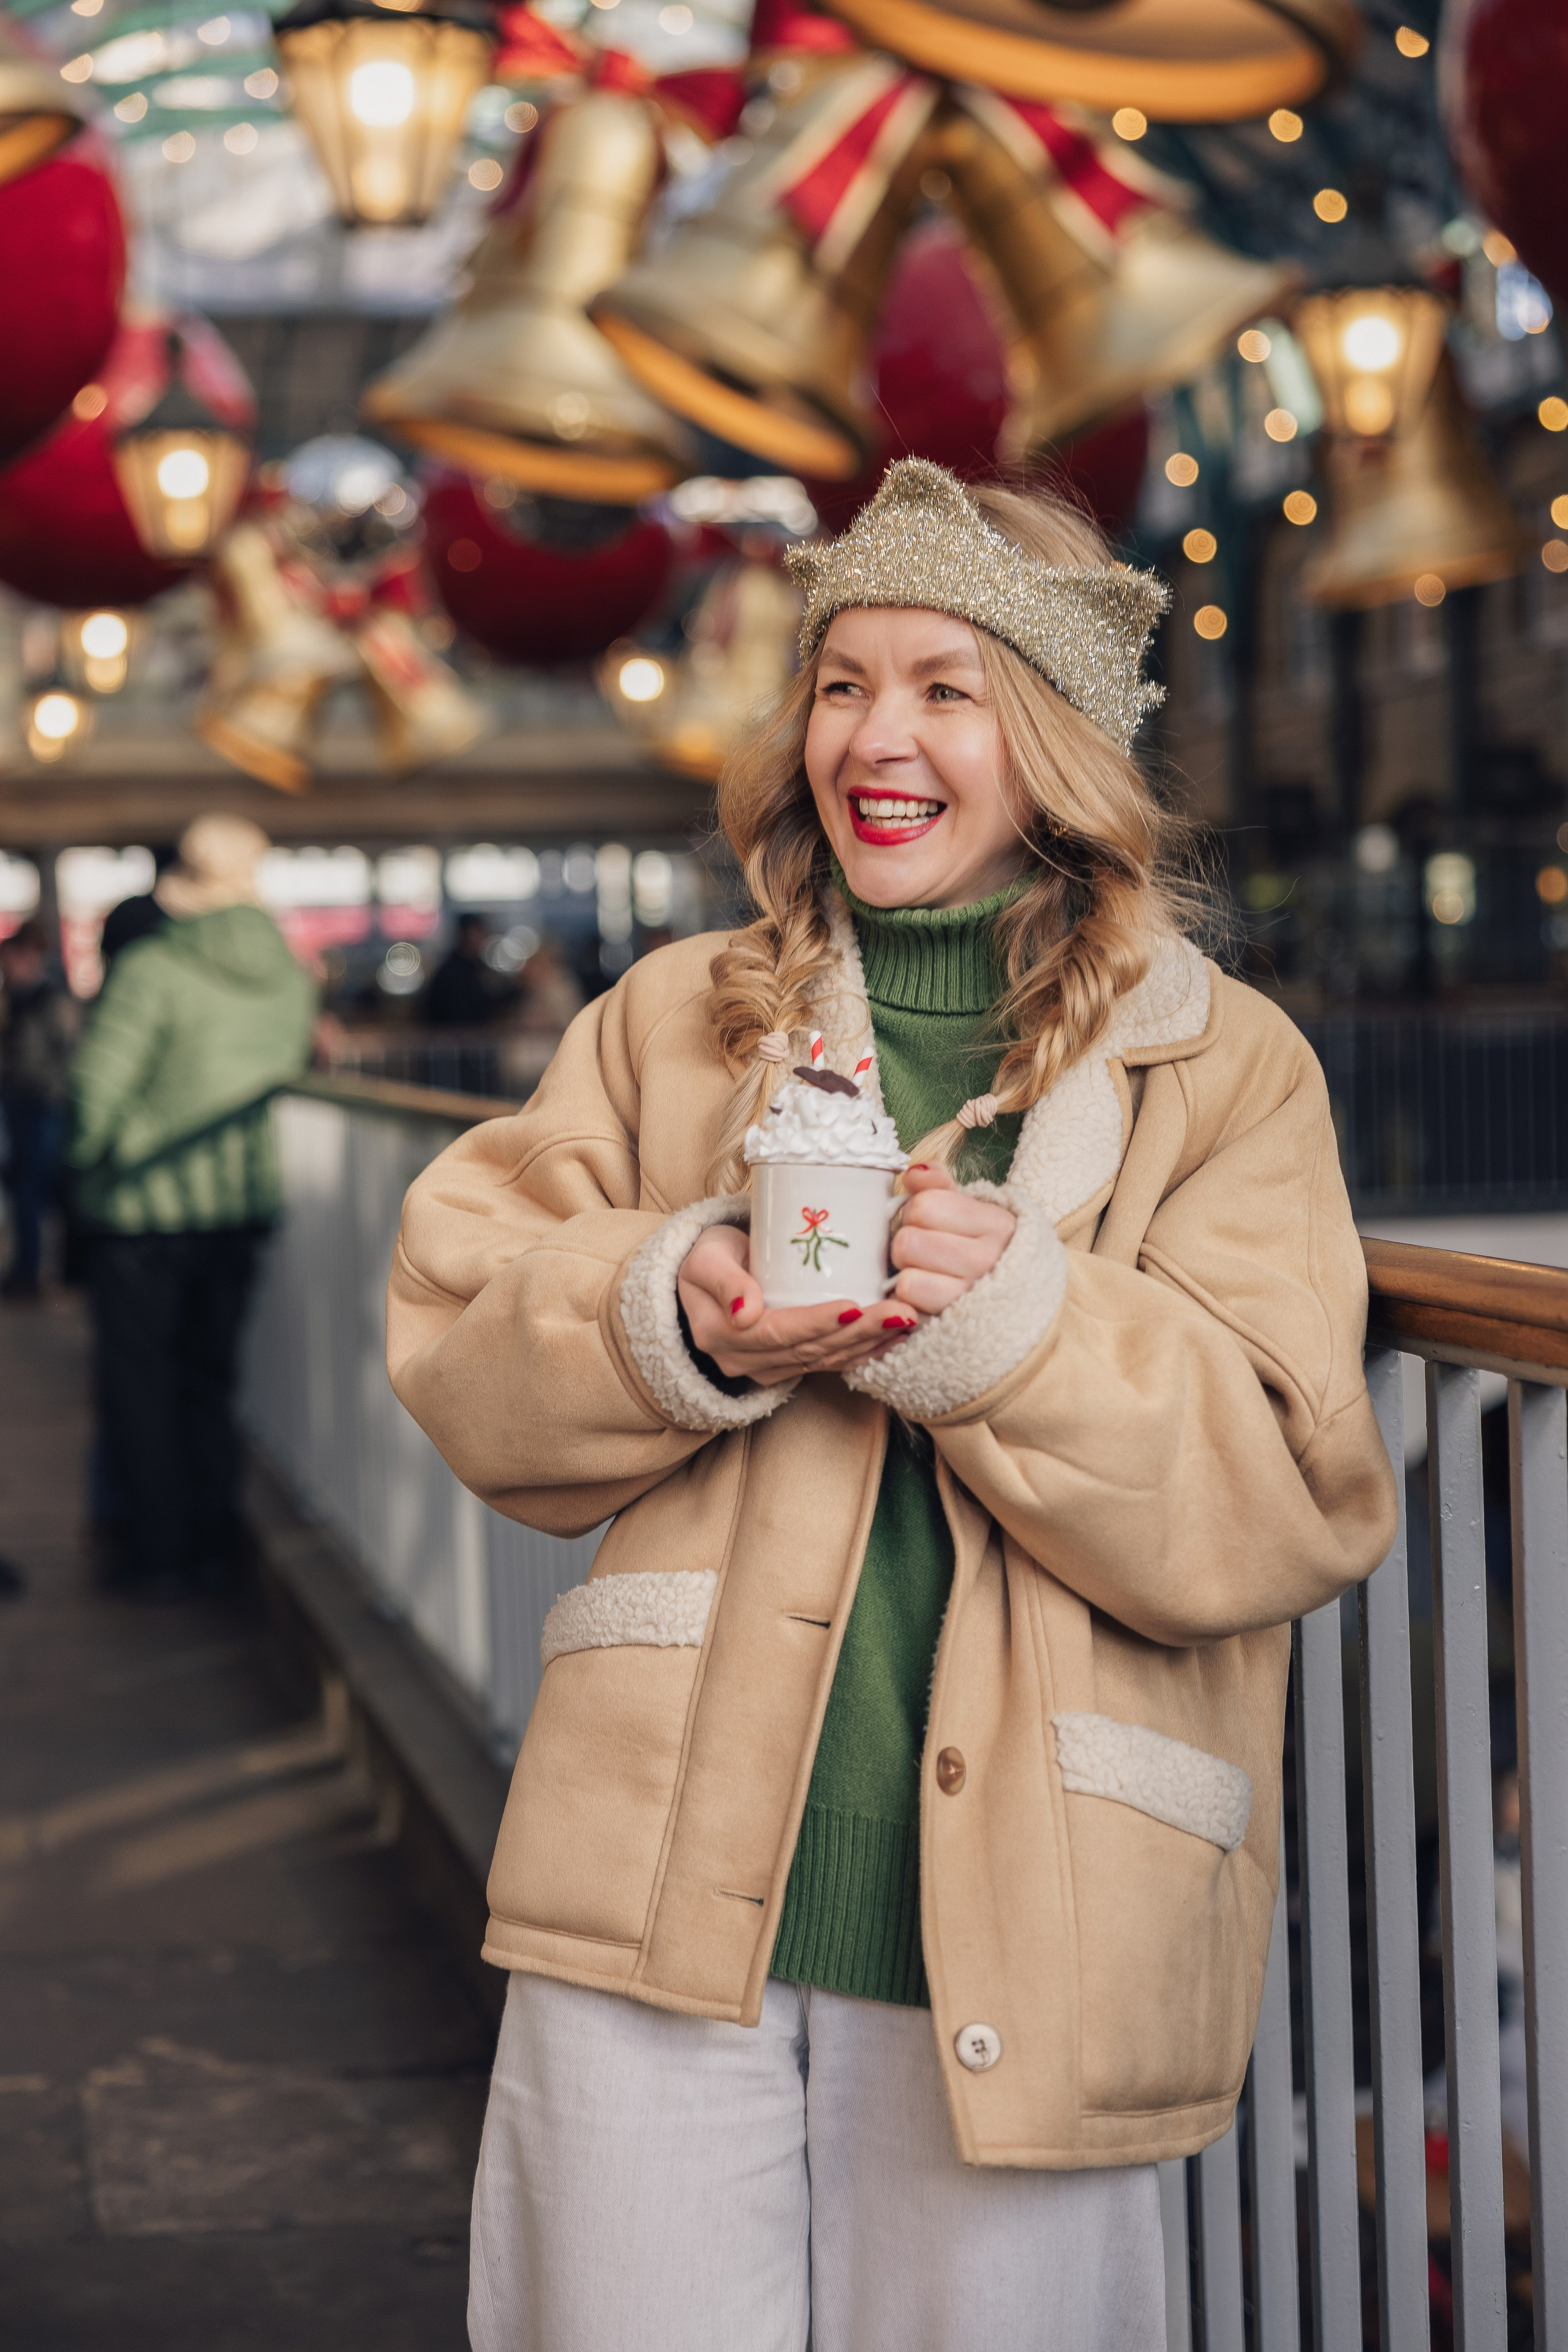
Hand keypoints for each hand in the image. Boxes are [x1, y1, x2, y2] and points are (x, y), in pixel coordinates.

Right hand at [677, 1225, 917, 1385]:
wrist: (703, 1277)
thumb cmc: (707, 1256)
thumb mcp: (705, 1258)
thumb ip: (725, 1282)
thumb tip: (746, 1313)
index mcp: (723, 1334)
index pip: (778, 1332)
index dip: (818, 1322)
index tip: (856, 1307)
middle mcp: (745, 1361)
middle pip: (811, 1349)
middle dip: (860, 1333)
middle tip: (902, 1313)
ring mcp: (767, 1369)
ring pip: (826, 1359)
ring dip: (870, 1344)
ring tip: (908, 1323)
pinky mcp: (787, 1367)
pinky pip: (829, 1363)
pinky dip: (864, 1352)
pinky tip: (894, 1339)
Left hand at [887, 1164, 1014, 1314]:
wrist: (1025, 1302)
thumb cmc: (989, 1248)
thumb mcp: (975, 1210)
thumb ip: (940, 1185)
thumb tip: (913, 1175)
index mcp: (997, 1223)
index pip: (924, 1205)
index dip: (917, 1211)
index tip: (932, 1222)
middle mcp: (989, 1261)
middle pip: (907, 1242)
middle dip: (908, 1244)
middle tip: (927, 1251)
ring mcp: (973, 1297)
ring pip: (905, 1279)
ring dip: (908, 1276)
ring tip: (929, 1274)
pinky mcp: (955, 1328)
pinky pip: (910, 1308)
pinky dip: (910, 1303)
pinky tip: (927, 1297)